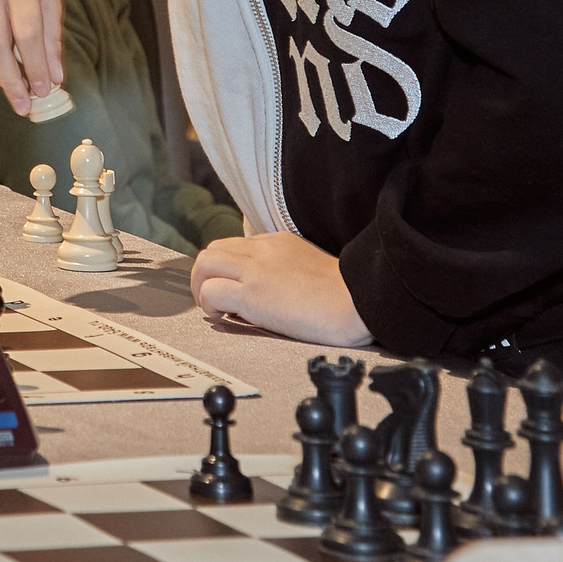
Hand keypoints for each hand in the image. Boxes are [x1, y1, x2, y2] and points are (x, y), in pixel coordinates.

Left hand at [189, 233, 371, 346]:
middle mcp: (262, 250)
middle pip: (212, 251)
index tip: (231, 288)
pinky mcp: (253, 294)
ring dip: (202, 288)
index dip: (225, 269)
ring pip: (204, 264)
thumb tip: (265, 291)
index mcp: (277, 243)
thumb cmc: (345, 295)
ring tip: (216, 309)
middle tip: (215, 300)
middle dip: (205, 276)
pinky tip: (225, 318)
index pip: (234, 246)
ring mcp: (256, 270)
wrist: (361, 302)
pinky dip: (210, 304)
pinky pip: (211, 291)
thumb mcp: (309, 266)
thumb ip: (284, 269)